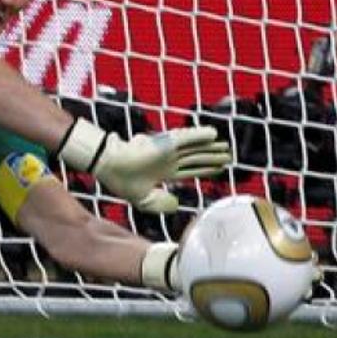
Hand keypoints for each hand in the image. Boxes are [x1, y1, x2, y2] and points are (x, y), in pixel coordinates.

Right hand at [57, 120, 230, 212]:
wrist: (108, 166)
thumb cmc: (121, 181)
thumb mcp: (143, 200)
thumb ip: (161, 204)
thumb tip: (177, 203)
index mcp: (163, 172)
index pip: (190, 170)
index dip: (205, 169)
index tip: (219, 168)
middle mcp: (168, 160)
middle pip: (195, 157)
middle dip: (212, 157)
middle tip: (228, 155)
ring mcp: (167, 151)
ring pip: (194, 148)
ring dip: (210, 146)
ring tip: (226, 145)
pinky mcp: (164, 143)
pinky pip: (186, 138)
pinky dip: (199, 135)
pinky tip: (213, 134)